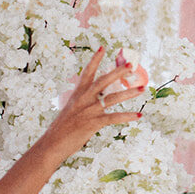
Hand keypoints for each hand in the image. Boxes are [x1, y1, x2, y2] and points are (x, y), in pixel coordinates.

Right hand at [0, 48, 146, 193]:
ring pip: (112, 98)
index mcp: (77, 95)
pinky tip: (138, 115)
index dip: (95, 60)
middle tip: (131, 63)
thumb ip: (80, 104)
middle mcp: (83, 99)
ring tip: (143, 88)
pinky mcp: (92, 123)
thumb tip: (90, 102)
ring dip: (129, 93)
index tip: (104, 48)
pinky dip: (127, 117)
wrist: (51, 145)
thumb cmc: (60, 131)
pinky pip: (113, 118)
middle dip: (118, 71)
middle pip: (103, 81)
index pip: (87, 72)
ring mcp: (88, 111)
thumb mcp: (70, 112)